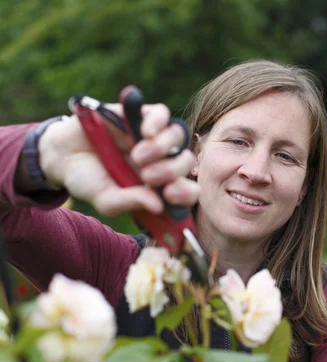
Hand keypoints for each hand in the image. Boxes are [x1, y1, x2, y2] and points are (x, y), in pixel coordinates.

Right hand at [38, 101, 198, 215]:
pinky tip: (144, 132)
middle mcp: (160, 161)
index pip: (187, 190)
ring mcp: (151, 137)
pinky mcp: (138, 115)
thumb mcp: (106, 199)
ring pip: (178, 135)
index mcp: (158, 187)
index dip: (186, 192)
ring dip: (162, 148)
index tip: (169, 195)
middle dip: (170, 171)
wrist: (61, 155)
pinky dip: (158, 122)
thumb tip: (159, 206)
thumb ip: (131, 202)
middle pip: (185, 161)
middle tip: (147, 176)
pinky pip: (162, 113)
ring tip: (138, 156)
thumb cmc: (87, 181)